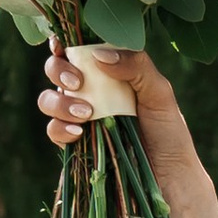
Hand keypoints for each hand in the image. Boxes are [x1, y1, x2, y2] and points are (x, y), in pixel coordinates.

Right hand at [38, 46, 216, 217]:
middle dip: (58, 70)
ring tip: (86, 113)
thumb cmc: (168, 131)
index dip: (63, 41)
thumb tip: (99, 54)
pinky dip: (61, 128)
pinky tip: (79, 133)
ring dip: (59, 102)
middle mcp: (89, 91)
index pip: (78, 48)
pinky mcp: (74, 144)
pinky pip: (54, 131)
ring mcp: (78, 117)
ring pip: (48, 100)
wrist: (169, 176)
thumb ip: (135, 66)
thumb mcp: (159, 92)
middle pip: (55, 69)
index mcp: (107, 71)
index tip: (64, 44)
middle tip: (78, 82)